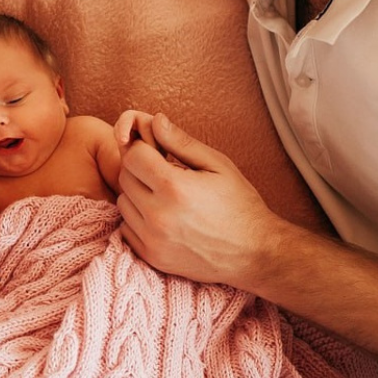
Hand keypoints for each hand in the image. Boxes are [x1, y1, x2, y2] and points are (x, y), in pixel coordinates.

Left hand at [114, 112, 282, 288]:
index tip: (160, 155)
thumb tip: (155, 120)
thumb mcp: (217, 164)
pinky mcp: (151, 256)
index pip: (133, 155)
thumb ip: (181, 142)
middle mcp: (158, 215)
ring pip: (123, 202)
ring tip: (165, 197)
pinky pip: (126, 228)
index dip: (145, 150)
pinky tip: (161, 218)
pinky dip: (137, 220)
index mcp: (174, 187)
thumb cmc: (239, 204)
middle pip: (124, 177)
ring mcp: (152, 239)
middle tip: (165, 175)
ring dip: (137, 195)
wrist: (254, 253)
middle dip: (140, 170)